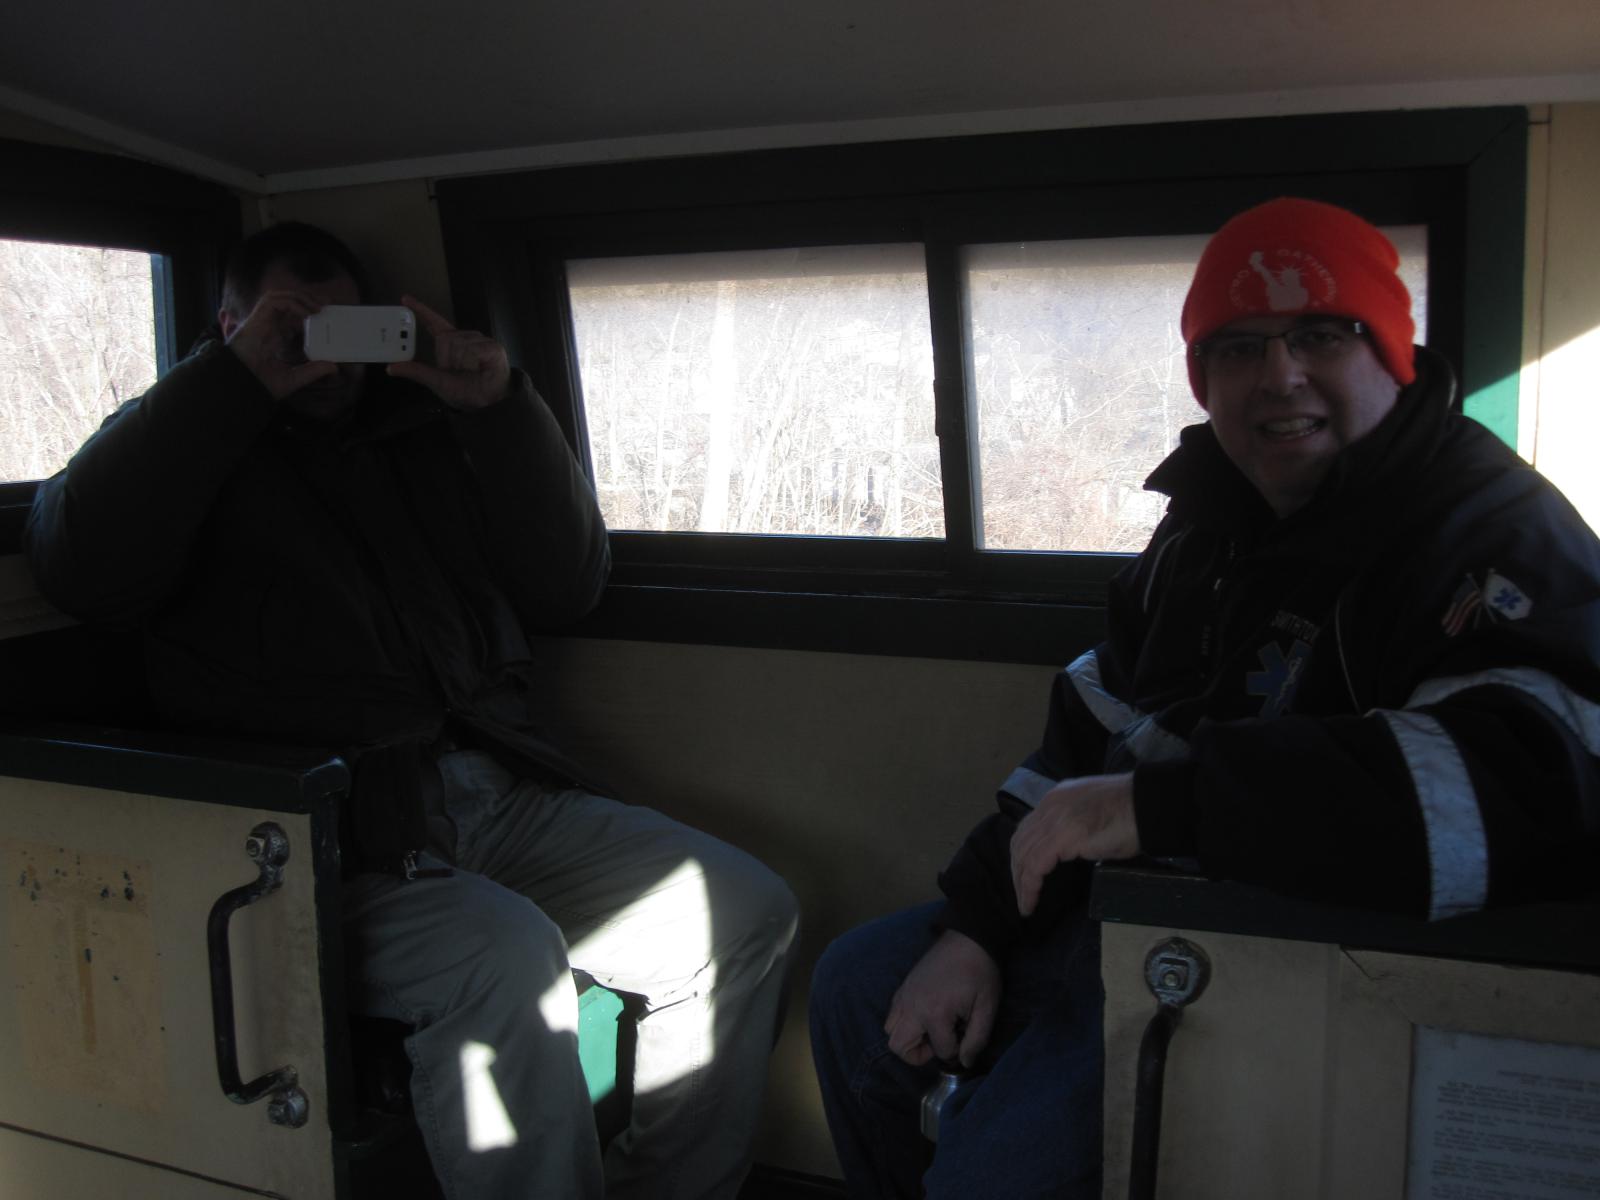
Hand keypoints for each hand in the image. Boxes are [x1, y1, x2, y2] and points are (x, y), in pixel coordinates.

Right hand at [224, 291, 337, 400]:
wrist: (241, 381)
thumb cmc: (260, 382)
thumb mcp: (294, 377)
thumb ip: (313, 371)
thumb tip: (333, 367)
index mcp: (275, 337)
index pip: (292, 317)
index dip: (308, 313)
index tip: (324, 316)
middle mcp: (269, 325)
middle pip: (288, 302)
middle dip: (308, 300)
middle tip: (327, 305)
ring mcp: (262, 320)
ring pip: (282, 297)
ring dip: (301, 298)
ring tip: (318, 308)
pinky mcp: (257, 318)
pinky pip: (275, 301)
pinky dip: (293, 303)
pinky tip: (306, 314)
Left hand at [387, 294, 510, 409]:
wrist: (489, 402)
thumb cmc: (466, 392)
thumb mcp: (437, 382)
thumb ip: (416, 372)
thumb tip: (391, 368)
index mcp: (450, 345)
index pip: (434, 323)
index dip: (421, 310)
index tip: (405, 299)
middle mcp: (464, 338)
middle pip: (446, 338)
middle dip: (449, 359)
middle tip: (460, 372)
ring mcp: (479, 341)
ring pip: (460, 344)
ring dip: (463, 363)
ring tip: (473, 371)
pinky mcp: (492, 346)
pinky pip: (474, 350)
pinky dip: (474, 363)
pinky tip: (481, 368)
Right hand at [884, 929, 1000, 1068]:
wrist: (969, 938)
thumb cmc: (981, 972)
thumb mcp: (987, 1008)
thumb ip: (976, 1039)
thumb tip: (964, 1062)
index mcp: (935, 1013)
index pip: (941, 1050)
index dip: (957, 1052)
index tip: (966, 1039)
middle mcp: (912, 1006)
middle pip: (898, 1047)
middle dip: (919, 1054)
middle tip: (940, 1041)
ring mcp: (904, 995)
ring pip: (890, 1030)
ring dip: (908, 1037)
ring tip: (931, 1029)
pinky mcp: (903, 986)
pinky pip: (892, 1013)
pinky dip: (904, 1021)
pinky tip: (926, 1015)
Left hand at [1010, 773, 1139, 916]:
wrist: (1147, 805)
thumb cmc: (1131, 812)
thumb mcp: (1092, 813)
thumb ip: (1075, 826)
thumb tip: (1070, 847)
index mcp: (1056, 798)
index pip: (1028, 827)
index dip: (1023, 853)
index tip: (1025, 874)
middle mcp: (1049, 806)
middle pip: (1020, 842)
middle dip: (1017, 870)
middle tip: (1022, 894)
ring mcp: (1053, 819)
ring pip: (1023, 856)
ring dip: (1021, 883)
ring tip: (1025, 904)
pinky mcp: (1061, 837)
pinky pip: (1034, 866)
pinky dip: (1029, 886)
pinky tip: (1031, 902)